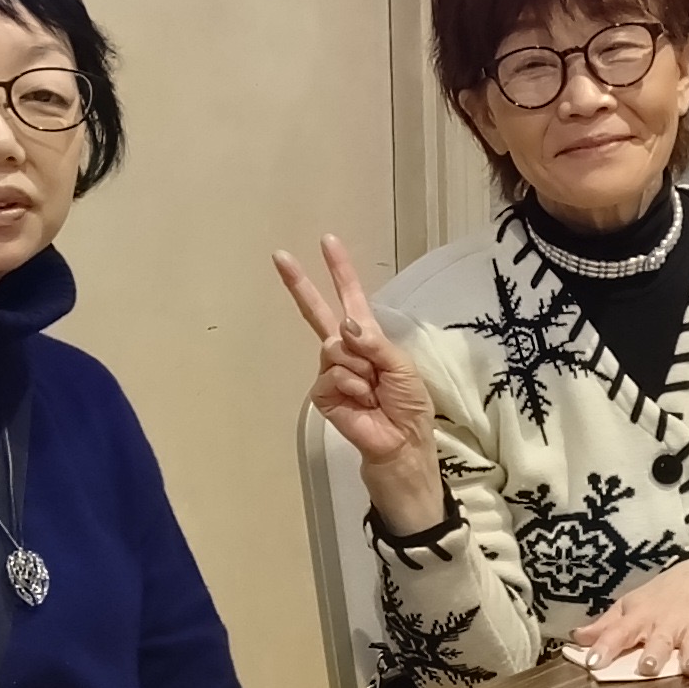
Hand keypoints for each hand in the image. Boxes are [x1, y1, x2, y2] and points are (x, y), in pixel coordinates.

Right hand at [273, 234, 445, 534]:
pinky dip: (351, 387)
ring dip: (361, 370)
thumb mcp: (402, 368)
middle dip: (301, 285)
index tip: (327, 241)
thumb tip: (344, 325)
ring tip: (374, 393)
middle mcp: (345, 349)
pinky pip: (331, 376)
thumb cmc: (408, 406)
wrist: (401, 446)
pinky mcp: (323, 394)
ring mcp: (331, 371)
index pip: (351, 298)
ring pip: (334, 350)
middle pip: (318, 313)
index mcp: (368, 338)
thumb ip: (375, 343)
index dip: (340, 271)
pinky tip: (362, 403)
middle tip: (280, 256)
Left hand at [570, 556, 688, 678]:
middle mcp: (668, 623)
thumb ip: (606, 626)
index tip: (592, 663)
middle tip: (648, 667)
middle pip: (660, 640)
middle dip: (655, 654)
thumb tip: (576, 638)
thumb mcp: (631, 605)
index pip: (619, 632)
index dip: (605, 647)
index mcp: (642, 618)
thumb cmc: (662, 595)